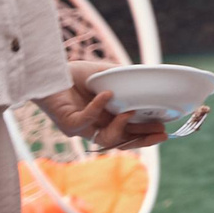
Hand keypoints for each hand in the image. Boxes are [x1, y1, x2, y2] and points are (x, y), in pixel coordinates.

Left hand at [38, 63, 172, 152]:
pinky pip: (86, 121)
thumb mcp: (107, 74)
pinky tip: (108, 94)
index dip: (146, 134)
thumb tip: (149, 79)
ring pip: (107, 139)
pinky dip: (98, 107)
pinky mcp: (67, 124)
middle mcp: (94, 127)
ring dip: (123, 127)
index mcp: (105, 118)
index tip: (165, 130)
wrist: (48, 70)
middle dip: (143, 139)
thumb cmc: (75, 73)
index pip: (129, 133)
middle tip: (161, 133)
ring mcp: (81, 128)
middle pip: (122, 142)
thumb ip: (125, 80)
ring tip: (132, 111)